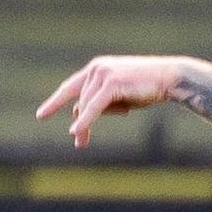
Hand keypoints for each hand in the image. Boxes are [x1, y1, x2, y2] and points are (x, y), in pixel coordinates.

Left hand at [36, 56, 190, 147]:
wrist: (170, 78)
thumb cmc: (148, 88)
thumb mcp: (120, 97)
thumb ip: (102, 103)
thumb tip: (82, 116)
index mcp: (97, 69)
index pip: (71, 87)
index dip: (56, 102)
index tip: (42, 115)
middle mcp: (96, 68)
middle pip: (78, 100)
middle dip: (79, 123)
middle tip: (78, 143)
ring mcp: (103, 73)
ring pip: (85, 104)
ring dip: (83, 126)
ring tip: (81, 143)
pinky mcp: (111, 83)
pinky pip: (94, 106)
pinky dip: (85, 120)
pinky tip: (76, 131)